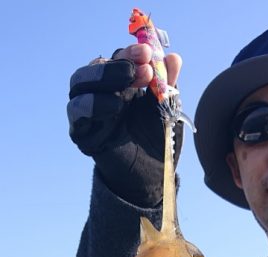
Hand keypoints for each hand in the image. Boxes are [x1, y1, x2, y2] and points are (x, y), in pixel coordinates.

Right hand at [67, 44, 182, 206]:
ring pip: (79, 83)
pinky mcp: (82, 132)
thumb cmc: (158, 142)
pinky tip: (114, 106)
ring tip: (129, 86)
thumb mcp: (167, 111)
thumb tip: (174, 58)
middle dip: (117, 63)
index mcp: (121, 84)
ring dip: (103, 79)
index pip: (118, 58)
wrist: (151, 177)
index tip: (148, 53)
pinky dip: (92, 104)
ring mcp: (88, 111)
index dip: (131, 52)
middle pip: (96, 66)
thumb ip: (168, 86)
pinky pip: (77, 112)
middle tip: (142, 69)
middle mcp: (101, 92)